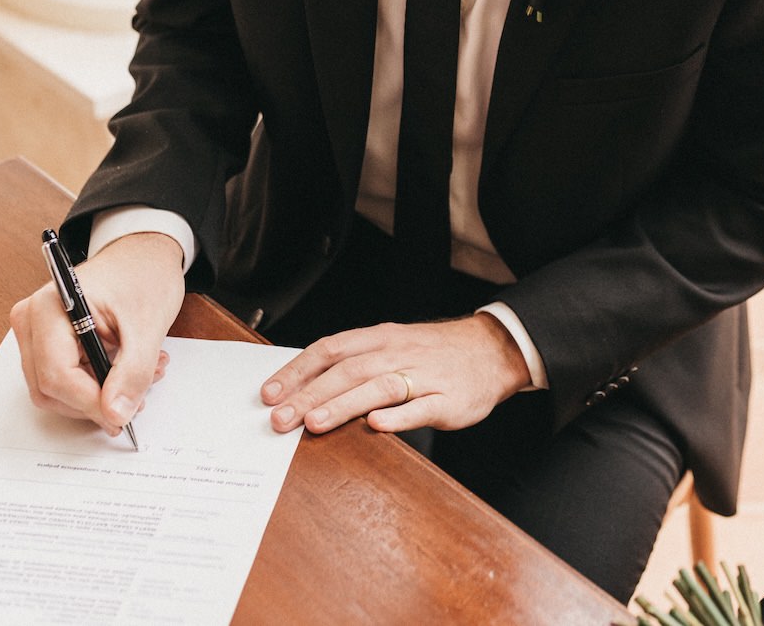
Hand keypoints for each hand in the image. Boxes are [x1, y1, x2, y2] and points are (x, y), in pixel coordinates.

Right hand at [9, 231, 184, 436]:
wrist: (143, 255)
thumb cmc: (143, 276)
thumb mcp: (148, 326)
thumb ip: (133, 373)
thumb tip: (115, 415)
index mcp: (49, 308)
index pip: (56, 376)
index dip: (90, 403)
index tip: (123, 416)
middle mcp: (31, 321)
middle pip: (50, 389)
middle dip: (96, 400)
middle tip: (142, 392)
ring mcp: (36, 333)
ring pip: (56, 390)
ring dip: (100, 394)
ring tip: (145, 373)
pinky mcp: (47, 343)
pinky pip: (63, 379)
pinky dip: (97, 384)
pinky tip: (128, 369)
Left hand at [261, 314, 531, 435]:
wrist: (494, 349)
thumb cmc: (436, 352)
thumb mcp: (394, 345)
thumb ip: (357, 362)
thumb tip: (307, 386)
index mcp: (381, 338)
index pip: (330, 350)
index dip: (297, 371)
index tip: (269, 393)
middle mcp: (399, 353)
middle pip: (348, 370)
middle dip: (309, 394)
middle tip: (279, 418)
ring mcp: (424, 376)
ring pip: (378, 386)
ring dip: (343, 404)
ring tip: (314, 423)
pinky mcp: (448, 400)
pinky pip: (420, 406)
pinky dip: (398, 416)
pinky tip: (377, 424)